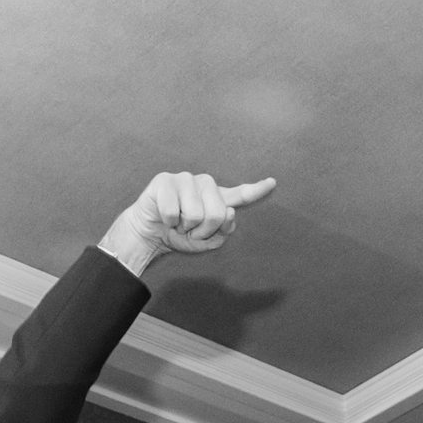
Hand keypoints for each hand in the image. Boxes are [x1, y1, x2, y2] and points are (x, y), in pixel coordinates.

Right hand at [99, 172, 275, 277]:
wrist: (150, 235)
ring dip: (184, 228)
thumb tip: (228, 212)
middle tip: (190, 230)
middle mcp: (205, 185)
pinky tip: (165, 218)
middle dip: (203, 231)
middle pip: (217, 213)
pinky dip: (169, 223)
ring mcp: (186, 179)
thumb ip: (223, 231)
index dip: (257, 190)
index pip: (242, 194)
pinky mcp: (165, 180)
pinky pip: (173, 211)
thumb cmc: (179, 236)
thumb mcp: (206, 242)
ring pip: (195, 213)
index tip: (273, 183)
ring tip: (177, 223)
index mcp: (218, 199)